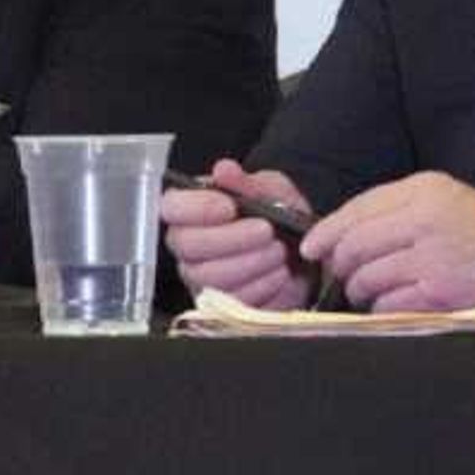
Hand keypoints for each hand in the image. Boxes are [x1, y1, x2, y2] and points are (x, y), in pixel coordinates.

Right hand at [161, 160, 317, 308]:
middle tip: (266, 230)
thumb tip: (224, 170)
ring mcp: (199, 277)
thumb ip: (248, 182)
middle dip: (232, 238)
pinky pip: (230, 299)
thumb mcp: (272, 191)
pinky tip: (279, 272)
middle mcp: (187, 244)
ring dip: (251, 262)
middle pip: (188, 245)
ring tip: (279, 251)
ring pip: (209, 275)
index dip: (197, 208)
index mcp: (191, 209)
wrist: (302, 256)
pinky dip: (261, 285)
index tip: (230, 207)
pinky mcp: (218, 304)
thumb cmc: (278, 219)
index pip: (171, 207)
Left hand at [300, 171, 474, 312]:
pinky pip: (387, 304)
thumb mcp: (443, 199)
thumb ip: (395, 208)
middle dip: (339, 264)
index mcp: (425, 190)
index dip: (326, 230)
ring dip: (359, 289)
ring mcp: (433, 257)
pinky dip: (381, 307)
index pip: (358, 208)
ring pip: (365, 277)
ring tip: (369, 290)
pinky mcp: (439, 292)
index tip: (311, 247)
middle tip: (341, 273)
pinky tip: (392, 302)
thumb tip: (338, 233)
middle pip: (354, 244)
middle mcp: (426, 219)